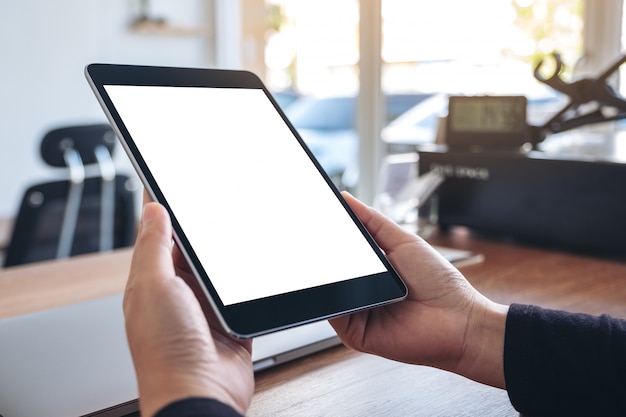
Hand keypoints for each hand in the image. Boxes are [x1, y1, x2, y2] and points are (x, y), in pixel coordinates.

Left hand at [123, 202, 253, 416]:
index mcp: (152, 283)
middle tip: (216, 198)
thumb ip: (153, 248)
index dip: (165, 210)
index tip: (174, 182)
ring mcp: (206, 307)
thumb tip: (152, 210)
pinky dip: (250, 279)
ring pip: (220, 268)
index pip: (158, 237)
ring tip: (241, 224)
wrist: (201, 395)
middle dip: (203, 228)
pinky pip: (242, 291)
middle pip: (192, 250)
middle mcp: (178, 294)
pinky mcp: (232, 320)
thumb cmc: (167, 352)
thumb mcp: (153, 287)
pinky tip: (258, 264)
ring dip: (229, 253)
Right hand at [330, 193, 508, 387]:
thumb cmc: (439, 282)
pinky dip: (334, 301)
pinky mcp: (355, 333)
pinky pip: (334, 315)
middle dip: (324, 255)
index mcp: (369, 271)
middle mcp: (360, 292)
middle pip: (331, 273)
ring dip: (329, 277)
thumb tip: (346, 198)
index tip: (317, 219)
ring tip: (334, 260)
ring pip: (329, 293)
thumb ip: (371, 220)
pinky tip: (343, 286)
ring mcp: (356, 314)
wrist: (458, 319)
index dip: (327, 238)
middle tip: (317, 236)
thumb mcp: (402, 241)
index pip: (339, 254)